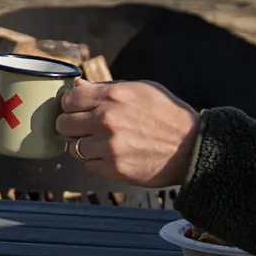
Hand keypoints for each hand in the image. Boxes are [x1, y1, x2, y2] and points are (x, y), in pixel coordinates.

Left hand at [55, 80, 200, 187]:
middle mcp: (107, 119)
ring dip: (84, 146)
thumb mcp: (141, 90)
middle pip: (63, 124)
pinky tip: (113, 156)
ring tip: (103, 143)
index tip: (76, 109)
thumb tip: (77, 86)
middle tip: (83, 128)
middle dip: (71, 126)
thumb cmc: (168, 115)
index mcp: (113, 95)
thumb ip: (106, 88)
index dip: (70, 105)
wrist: (192, 147)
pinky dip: (97, 162)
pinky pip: (89, 165)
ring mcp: (109, 146)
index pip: (68, 99)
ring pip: (74, 148)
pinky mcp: (114, 169)